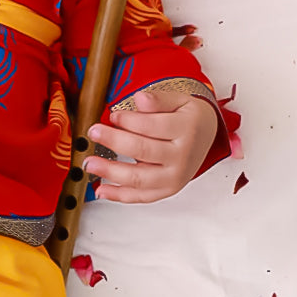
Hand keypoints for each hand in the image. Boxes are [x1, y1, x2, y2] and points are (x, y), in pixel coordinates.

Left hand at [83, 89, 218, 203]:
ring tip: (90, 163)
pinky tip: (101, 190)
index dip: (129, 121)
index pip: (152, 126)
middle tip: (94, 132)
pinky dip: (119, 196)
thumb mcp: (180, 100)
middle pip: (143, 151)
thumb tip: (140, 99)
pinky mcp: (167, 190)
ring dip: (111, 172)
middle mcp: (182, 157)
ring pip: (139, 178)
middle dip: (114, 141)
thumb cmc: (188, 118)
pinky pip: (141, 196)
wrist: (207, 136)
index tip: (113, 115)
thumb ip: (159, 99)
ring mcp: (175, 177)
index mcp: (186, 130)